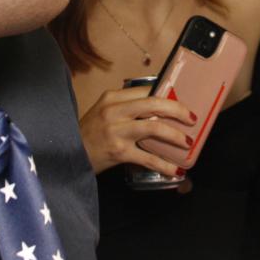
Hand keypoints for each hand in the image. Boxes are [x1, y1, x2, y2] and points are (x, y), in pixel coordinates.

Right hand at [79, 85, 197, 175]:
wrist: (68, 155)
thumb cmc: (89, 134)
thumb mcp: (104, 112)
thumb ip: (127, 107)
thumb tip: (159, 109)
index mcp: (112, 97)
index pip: (146, 90)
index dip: (168, 95)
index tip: (182, 102)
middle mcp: (114, 111)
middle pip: (154, 103)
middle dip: (178, 110)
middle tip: (191, 118)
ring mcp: (116, 131)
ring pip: (154, 127)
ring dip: (175, 135)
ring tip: (186, 142)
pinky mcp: (118, 152)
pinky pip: (148, 157)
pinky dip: (165, 164)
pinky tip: (176, 169)